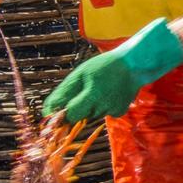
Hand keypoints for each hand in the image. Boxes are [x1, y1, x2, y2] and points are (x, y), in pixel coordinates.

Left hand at [43, 18, 182, 121]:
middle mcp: (103, 106)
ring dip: (87, 107)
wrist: (134, 65)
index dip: (61, 115)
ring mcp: (113, 111)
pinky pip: (102, 114)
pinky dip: (100, 106)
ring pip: (89, 116)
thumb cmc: (104, 65)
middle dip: (73, 109)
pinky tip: (106, 93)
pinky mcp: (119, 112)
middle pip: (78, 117)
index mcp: (93, 95)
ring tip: (95, 88)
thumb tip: (48, 111)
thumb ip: (64, 93)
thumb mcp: (81, 74)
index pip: (69, 116)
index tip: (57, 111)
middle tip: (77, 94)